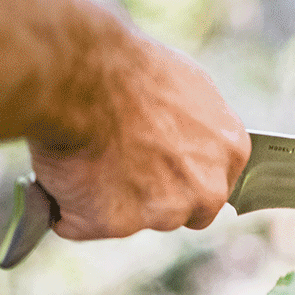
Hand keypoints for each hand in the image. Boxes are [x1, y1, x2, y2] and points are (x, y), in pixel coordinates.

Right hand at [28, 32, 250, 240]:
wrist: (80, 74)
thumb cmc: (128, 68)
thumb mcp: (186, 86)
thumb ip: (197, 127)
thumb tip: (182, 136)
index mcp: (231, 151)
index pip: (214, 186)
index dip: (180, 176)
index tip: (156, 164)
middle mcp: (206, 189)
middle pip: (181, 212)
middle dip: (152, 198)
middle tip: (116, 163)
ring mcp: (163, 212)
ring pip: (132, 221)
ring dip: (106, 200)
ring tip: (83, 154)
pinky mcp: (117, 225)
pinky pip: (82, 223)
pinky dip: (68, 205)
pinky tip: (63, 169)